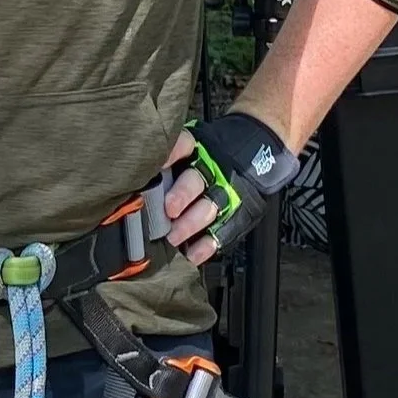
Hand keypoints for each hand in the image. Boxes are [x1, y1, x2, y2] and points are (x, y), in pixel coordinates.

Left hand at [159, 113, 301, 265]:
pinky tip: (193, 253)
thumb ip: (168, 159)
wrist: (260, 157)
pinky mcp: (237, 215)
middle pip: (195, 181)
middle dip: (182, 195)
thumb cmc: (208, 158)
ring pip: (208, 208)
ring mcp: (225, 194)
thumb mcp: (191, 150)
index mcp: (197, 150)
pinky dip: (207, 245)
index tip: (159, 163)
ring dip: (190, 223)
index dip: (172, 152)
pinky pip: (223, 232)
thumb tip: (137, 168)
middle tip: (169, 208)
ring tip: (174, 236)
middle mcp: (211, 171)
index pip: (184, 144)